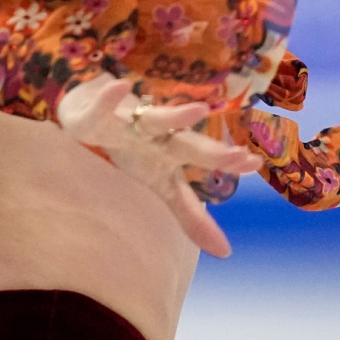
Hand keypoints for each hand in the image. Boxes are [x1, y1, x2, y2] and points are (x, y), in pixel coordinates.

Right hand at [57, 73, 261, 258]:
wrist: (87, 115)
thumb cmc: (131, 150)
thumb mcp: (159, 185)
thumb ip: (190, 216)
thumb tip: (226, 253)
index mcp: (171, 152)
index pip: (204, 158)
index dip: (226, 161)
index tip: (253, 162)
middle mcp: (156, 135)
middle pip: (186, 143)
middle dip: (209, 150)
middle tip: (237, 154)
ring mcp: (127, 121)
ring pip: (153, 119)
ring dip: (173, 117)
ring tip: (199, 111)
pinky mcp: (96, 114)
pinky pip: (103, 107)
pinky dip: (109, 98)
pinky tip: (119, 86)